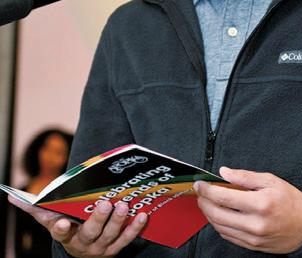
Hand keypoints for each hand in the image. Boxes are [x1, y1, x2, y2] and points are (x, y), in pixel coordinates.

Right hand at [9, 195, 146, 256]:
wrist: (82, 249)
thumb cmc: (66, 224)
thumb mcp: (49, 218)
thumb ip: (33, 207)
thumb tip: (10, 195)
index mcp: (65, 234)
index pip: (61, 233)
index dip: (61, 228)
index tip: (63, 222)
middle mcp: (83, 243)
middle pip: (90, 233)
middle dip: (98, 219)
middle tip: (106, 204)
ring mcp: (101, 248)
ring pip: (110, 237)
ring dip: (118, 222)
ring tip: (124, 205)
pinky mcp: (115, 249)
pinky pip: (127, 240)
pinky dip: (136, 228)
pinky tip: (144, 214)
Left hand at [194, 167, 301, 253]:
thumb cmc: (290, 200)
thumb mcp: (270, 180)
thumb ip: (245, 176)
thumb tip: (224, 172)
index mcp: (260, 203)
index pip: (224, 197)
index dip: (207, 190)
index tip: (200, 183)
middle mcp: (255, 223)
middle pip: (218, 214)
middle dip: (203, 202)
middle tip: (200, 192)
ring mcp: (253, 237)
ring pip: (220, 227)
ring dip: (208, 214)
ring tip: (206, 202)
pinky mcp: (252, 246)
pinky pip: (228, 236)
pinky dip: (219, 225)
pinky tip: (218, 214)